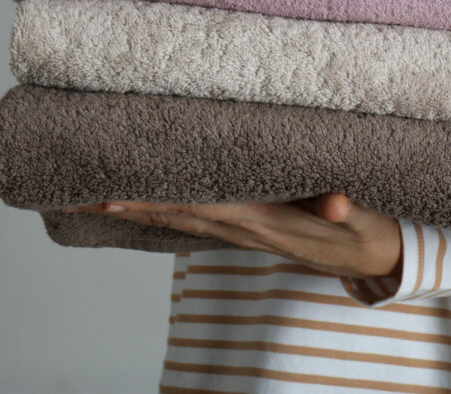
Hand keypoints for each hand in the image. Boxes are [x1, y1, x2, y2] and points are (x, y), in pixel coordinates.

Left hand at [61, 193, 402, 280]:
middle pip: (174, 215)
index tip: (110, 194)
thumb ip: (348, 209)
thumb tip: (334, 203)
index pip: (197, 207)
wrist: (373, 256)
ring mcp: (243, 230)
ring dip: (137, 207)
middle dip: (126, 204)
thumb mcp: (364, 218)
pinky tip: (145, 199)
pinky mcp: (248, 227)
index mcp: (264, 219)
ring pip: (179, 217)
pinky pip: (196, 218)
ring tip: (95, 194)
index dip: (153, 200)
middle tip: (77, 193)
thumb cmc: (366, 230)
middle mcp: (244, 227)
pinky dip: (164, 208)